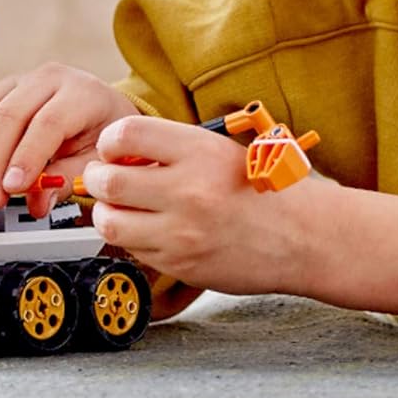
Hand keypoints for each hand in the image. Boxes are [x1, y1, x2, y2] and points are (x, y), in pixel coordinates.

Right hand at [0, 63, 137, 215]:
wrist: (101, 109)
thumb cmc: (101, 135)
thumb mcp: (98, 161)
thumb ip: (69, 180)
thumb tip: (37, 203)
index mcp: (81, 93)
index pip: (47, 122)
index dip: (26, 157)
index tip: (12, 188)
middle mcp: (46, 80)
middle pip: (7, 115)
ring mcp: (16, 81)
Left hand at [80, 116, 317, 295]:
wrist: (301, 236)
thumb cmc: (263, 188)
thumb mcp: (219, 150)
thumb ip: (171, 149)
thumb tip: (119, 153)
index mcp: (199, 151)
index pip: (126, 134)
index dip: (109, 141)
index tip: (113, 149)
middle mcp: (187, 190)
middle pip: (107, 180)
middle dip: (96, 177)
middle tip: (102, 178)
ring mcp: (181, 232)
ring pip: (110, 221)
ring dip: (107, 212)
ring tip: (121, 207)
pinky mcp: (180, 263)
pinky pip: (132, 249)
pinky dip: (130, 238)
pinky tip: (148, 229)